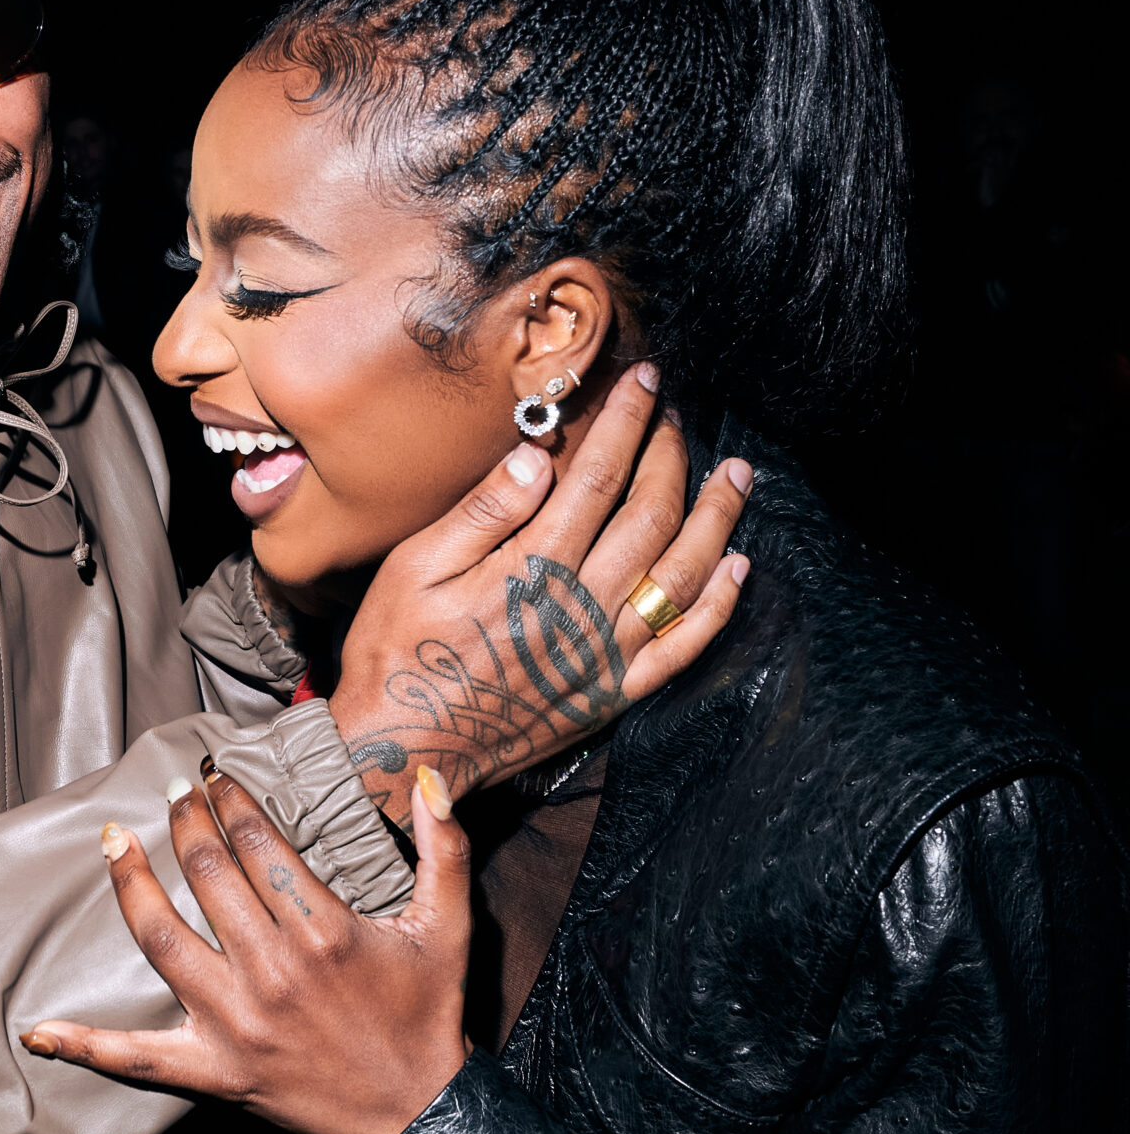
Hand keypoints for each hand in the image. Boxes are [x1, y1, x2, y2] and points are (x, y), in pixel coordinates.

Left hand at [23, 761, 474, 1133]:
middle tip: (177, 794)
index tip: (217, 775)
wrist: (414, 1114)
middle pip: (207, 875)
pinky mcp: (212, 1072)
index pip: (260, 845)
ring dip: (129, 883)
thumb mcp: (449, 927)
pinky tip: (37, 1030)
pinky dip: (84, 1046)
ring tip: (114, 841)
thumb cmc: (426, 1016)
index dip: (232, 800)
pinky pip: (135, 1059)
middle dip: (186, 822)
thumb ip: (443, 849)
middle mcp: (274, 972)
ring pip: (162, 938)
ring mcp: (236, 1023)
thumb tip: (427, 778)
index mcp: (326, 932)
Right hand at [332, 365, 750, 823]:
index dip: (625, 423)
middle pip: (650, 514)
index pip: (597, 476)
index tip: (643, 382)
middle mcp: (581, 607)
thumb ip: (481, 513)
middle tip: (677, 421)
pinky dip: (718, 606)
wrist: (402, 750)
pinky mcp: (614, 693)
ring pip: (682, 573)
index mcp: (532, 567)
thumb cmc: (396, 653)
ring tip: (737, 476)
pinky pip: (683, 647)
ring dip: (716, 518)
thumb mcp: (413, 570)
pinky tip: (737, 568)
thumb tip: (536, 458)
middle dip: (671, 457)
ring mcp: (605, 654)